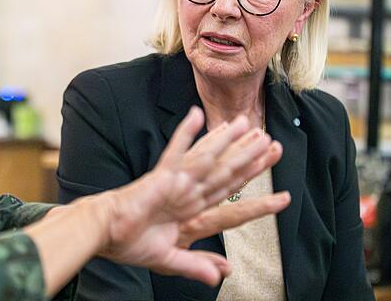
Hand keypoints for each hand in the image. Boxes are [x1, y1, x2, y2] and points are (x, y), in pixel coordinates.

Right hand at [98, 107, 282, 285]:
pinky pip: (175, 153)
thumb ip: (196, 263)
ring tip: (249, 126)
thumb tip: (224, 274)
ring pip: (209, 159)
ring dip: (229, 142)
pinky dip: (186, 135)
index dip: (259, 203)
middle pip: (228, 175)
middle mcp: (190, 194)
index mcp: (194, 214)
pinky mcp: (159, 177)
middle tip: (275, 146)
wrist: (105, 234)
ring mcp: (176, 183)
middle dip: (252, 161)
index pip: (233, 205)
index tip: (284, 199)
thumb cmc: (130, 243)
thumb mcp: (169, 259)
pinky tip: (196, 116)